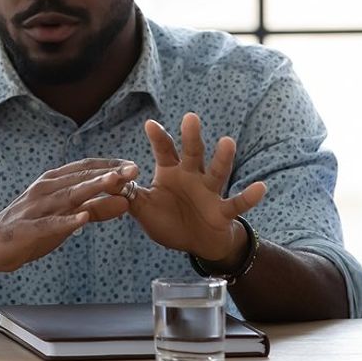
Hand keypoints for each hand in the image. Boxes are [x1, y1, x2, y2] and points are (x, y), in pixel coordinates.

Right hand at [0, 158, 137, 272]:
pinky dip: (66, 221)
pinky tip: (82, 219)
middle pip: (80, 179)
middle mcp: (44, 190)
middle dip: (109, 173)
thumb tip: (126, 202)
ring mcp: (35, 209)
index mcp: (52, 182)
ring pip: (68, 196)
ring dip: (92, 189)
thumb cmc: (30, 228)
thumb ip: (95, 209)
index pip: (85, 168)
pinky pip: (49, 224)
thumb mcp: (66, 217)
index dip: (109, 165)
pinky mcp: (27, 229)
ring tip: (115, 183)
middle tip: (134, 169)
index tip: (133, 164)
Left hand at [129, 112, 265, 260]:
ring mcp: (209, 192)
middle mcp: (192, 176)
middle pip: (192, 153)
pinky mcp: (223, 211)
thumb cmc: (169, 220)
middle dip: (191, 137)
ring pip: (217, 172)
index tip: (150, 123)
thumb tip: (101, 182)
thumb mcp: (142, 208)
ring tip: (227, 141)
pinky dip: (249, 197)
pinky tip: (260, 187)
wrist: (196, 243)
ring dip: (223, 158)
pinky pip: (237, 203)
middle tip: (190, 117)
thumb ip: (126, 195)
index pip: (164, 151)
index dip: (158, 139)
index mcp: (170, 173)